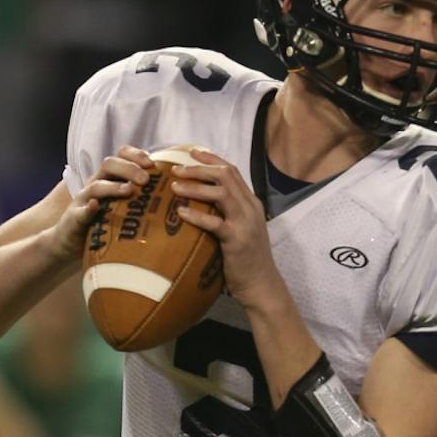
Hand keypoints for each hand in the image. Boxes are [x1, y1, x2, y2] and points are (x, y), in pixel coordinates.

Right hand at [50, 146, 155, 262]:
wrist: (69, 244)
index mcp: (109, 178)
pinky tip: (96, 207)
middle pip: (109, 165)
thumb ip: (140, 198)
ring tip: (128, 190)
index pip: (120, 156)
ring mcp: (83, 201)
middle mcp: (95, 184)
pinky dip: (89, 208)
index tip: (153, 163)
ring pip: (96, 186)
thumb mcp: (122, 207)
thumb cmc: (102, 225)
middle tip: (146, 179)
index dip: (136, 155)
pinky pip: (81, 211)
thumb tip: (173, 195)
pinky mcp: (74, 219)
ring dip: (113, 186)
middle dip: (129, 168)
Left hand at [170, 148, 284, 310]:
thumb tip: (199, 202)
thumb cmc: (246, 259)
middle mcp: (250, 208)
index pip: (232, 171)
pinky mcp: (237, 240)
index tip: (191, 152)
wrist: (262, 285)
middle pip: (225, 176)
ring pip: (221, 193)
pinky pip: (214, 223)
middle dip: (199, 168)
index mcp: (251, 203)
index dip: (211, 159)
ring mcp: (245, 223)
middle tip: (176, 168)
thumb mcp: (241, 230)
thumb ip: (227, 213)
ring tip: (174, 186)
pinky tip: (181, 212)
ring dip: (196, 186)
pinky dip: (196, 215)